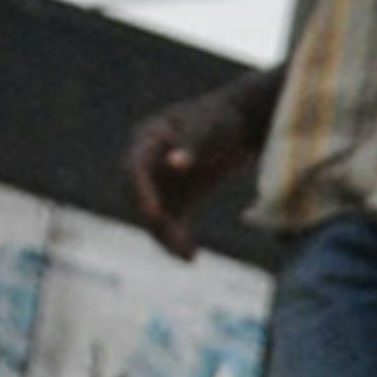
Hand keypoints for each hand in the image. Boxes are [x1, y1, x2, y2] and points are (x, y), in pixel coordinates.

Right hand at [122, 74, 276, 255]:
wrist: (241, 124)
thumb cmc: (224, 119)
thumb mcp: (212, 127)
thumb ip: (194, 144)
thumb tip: (175, 163)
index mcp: (150, 138)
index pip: (134, 167)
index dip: (140, 192)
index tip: (153, 214)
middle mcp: (147, 162)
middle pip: (138, 196)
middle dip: (154, 221)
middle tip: (177, 243)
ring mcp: (159, 181)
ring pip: (152, 214)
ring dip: (165, 236)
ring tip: (188, 256)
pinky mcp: (175, 197)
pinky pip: (170, 221)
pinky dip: (177, 238)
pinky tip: (190, 256)